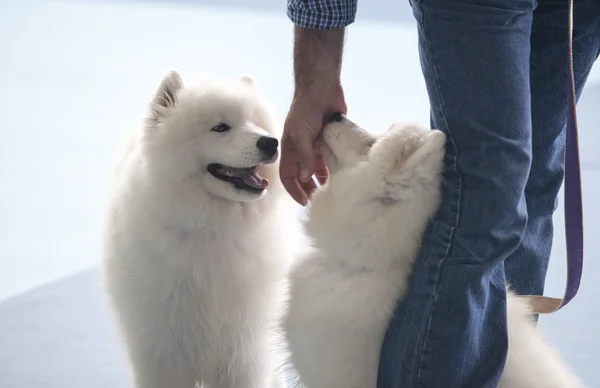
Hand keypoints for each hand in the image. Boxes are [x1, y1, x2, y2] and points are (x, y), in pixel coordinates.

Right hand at [280, 85, 346, 204]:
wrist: (321, 88)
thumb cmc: (306, 110)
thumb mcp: (301, 134)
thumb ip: (305, 157)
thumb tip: (306, 178)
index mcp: (290, 149)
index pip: (288, 176)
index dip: (294, 190)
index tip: (304, 203)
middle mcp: (302, 150)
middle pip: (303, 176)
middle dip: (308, 189)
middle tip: (319, 202)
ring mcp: (316, 145)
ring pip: (317, 169)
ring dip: (322, 181)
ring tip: (331, 193)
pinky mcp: (329, 140)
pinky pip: (330, 159)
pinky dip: (333, 169)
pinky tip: (340, 177)